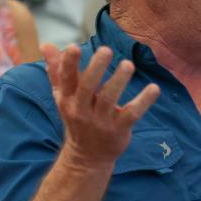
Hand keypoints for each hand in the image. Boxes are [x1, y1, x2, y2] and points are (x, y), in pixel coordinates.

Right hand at [42, 43, 159, 170]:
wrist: (86, 157)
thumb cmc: (76, 118)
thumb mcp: (63, 96)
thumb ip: (57, 70)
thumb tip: (46, 44)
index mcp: (68, 99)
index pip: (66, 79)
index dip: (68, 64)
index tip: (73, 47)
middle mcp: (82, 110)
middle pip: (87, 88)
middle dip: (96, 68)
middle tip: (106, 50)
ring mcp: (100, 121)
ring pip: (108, 100)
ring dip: (118, 81)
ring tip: (128, 64)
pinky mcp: (118, 130)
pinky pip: (132, 114)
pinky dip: (144, 101)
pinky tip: (154, 88)